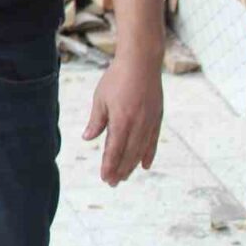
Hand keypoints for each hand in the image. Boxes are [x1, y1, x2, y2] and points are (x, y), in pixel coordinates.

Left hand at [82, 56, 162, 185]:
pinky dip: (148, 154)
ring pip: (140, 150)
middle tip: (112, 183)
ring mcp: (149, 122)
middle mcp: (137, 125)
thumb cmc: (117, 78)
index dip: (109, 165)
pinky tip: (145, 165)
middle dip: (120, 170)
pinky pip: (153, 141)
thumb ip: (97, 121)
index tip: (105, 178)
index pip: (114, 150)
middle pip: (128, 154)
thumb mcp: (101, 98)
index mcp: (121, 120)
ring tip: (124, 177)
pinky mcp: (157, 118)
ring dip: (132, 165)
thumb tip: (88, 138)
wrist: (141, 62)